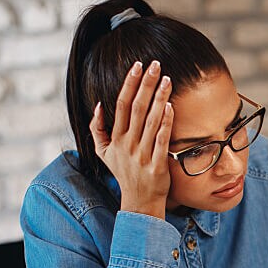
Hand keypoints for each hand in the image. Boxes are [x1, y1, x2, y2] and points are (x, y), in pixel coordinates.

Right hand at [90, 60, 173, 218]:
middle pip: (137, 108)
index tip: (137, 66)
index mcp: (115, 139)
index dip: (129, 84)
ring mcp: (142, 155)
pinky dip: (166, 122)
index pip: (122, 105)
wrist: (139, 202)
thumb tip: (98, 105)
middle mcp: (127, 145)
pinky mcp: (157, 165)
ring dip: (159, 98)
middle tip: (155, 64)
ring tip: (166, 79)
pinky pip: (162, 140)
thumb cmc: (124, 174)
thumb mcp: (104, 154)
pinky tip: (170, 106)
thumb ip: (97, 129)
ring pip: (150, 121)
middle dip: (146, 84)